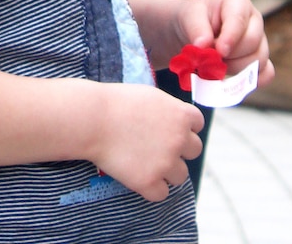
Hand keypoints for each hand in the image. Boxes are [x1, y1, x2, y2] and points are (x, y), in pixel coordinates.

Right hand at [91, 84, 204, 200]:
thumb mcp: (151, 96)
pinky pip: (161, 194)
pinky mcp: (149, 182)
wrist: (93, 119)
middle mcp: (180, 140)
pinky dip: (151, 188)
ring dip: (167, 171)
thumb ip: (169, 110)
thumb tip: (176, 122)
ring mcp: (166, 163)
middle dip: (178, 149)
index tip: (168, 128)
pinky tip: (137, 176)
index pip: (198, 125)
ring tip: (145, 162)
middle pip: (194, 151)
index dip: (183, 127)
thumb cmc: (116, 103)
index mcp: (182, 115)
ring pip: (180, 175)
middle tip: (156, 147)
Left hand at [173, 0, 273, 86]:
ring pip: (259, 61)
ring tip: (216, 64)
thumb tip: (203, 46)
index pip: (239, 21)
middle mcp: (254, 21)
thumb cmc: (194, 18)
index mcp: (238, 3)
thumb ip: (197, 29)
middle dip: (230, 55)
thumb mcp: (190, 16)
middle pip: (252, 43)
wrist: (194, 30)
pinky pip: (267, 73)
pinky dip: (251, 81)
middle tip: (210, 58)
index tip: (219, 51)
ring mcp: (260, 41)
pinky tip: (233, 80)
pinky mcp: (260, 59)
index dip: (230, 38)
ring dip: (235, 68)